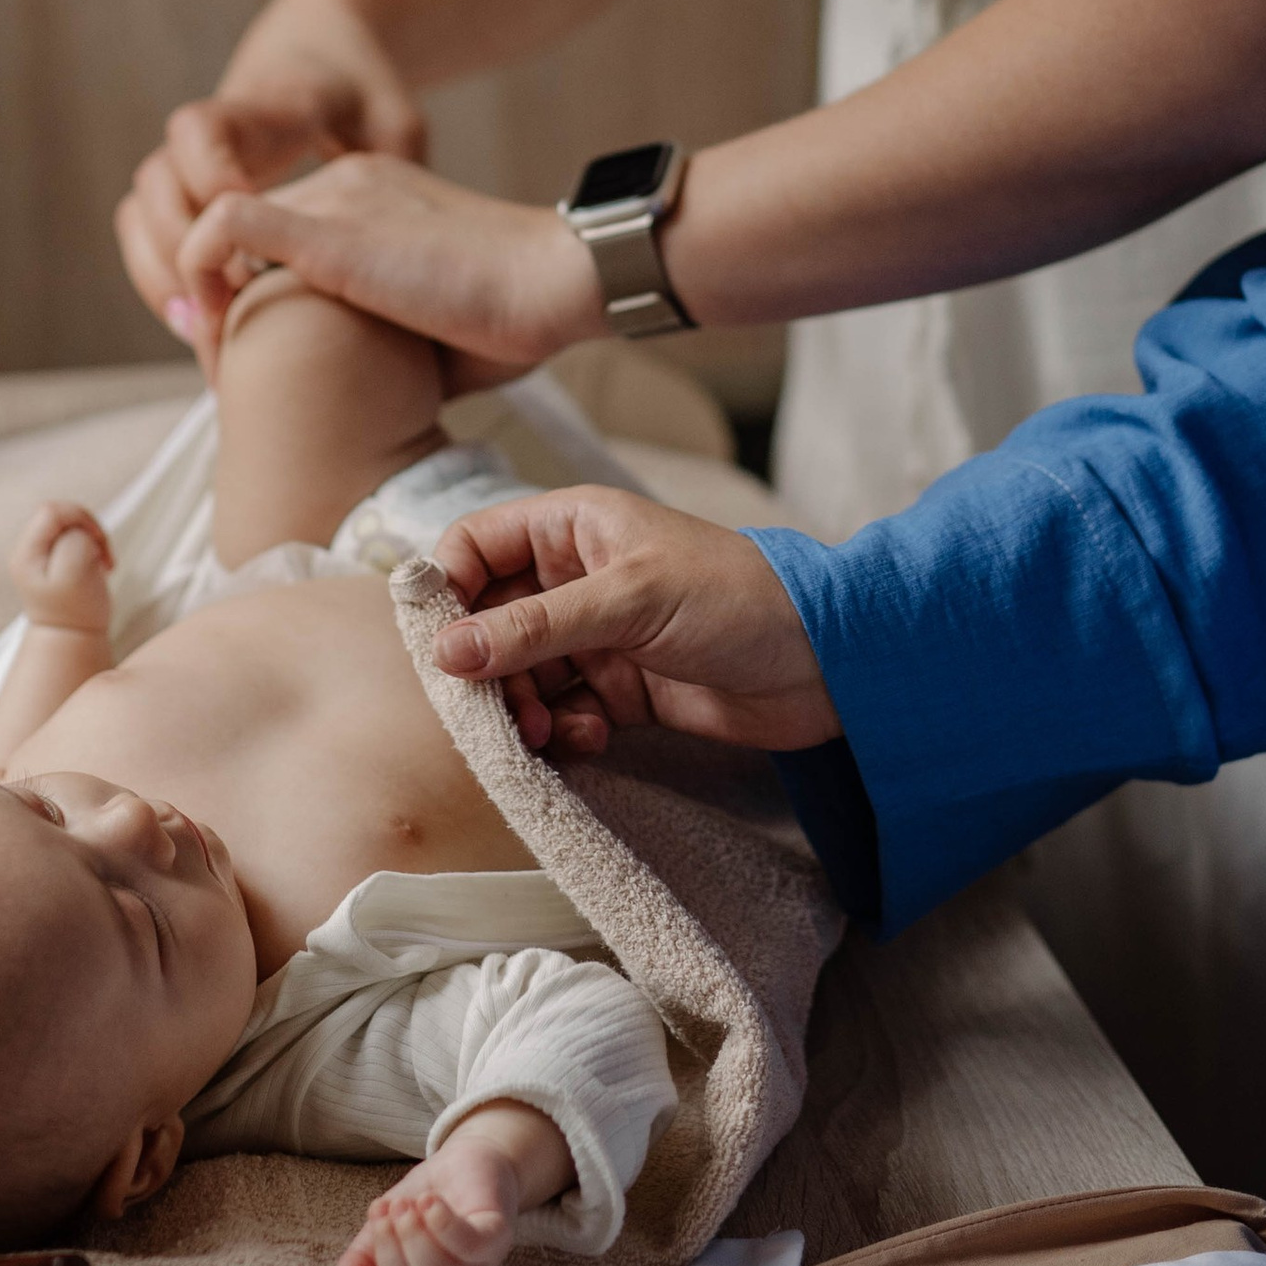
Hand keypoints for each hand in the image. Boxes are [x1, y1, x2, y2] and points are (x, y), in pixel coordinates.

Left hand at [9, 499, 113, 640]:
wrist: (71, 639)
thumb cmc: (74, 612)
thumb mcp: (75, 575)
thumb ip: (74, 542)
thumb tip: (78, 530)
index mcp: (26, 554)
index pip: (51, 511)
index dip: (80, 517)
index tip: (98, 541)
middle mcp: (27, 550)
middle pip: (61, 514)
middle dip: (89, 528)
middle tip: (103, 554)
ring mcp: (40, 553)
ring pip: (71, 523)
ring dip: (93, 537)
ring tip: (101, 562)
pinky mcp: (55, 556)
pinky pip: (76, 535)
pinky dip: (92, 544)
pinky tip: (98, 563)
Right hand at [115, 0, 426, 352]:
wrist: (316, 51)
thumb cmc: (362, 88)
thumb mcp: (394, 115)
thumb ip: (399, 159)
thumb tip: (396, 231)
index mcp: (263, 108)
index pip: (204, 130)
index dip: (210, 179)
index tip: (242, 233)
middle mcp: (211, 134)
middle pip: (156, 179)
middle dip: (176, 244)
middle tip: (218, 300)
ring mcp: (191, 162)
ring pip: (139, 211)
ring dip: (157, 271)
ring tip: (200, 327)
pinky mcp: (187, 189)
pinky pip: (146, 233)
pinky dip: (158, 276)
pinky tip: (198, 319)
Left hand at [174, 157, 600, 384]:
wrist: (557, 281)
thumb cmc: (514, 317)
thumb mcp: (424, 326)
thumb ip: (376, 336)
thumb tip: (354, 397)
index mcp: (368, 194)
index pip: (275, 236)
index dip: (251, 301)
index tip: (253, 370)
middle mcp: (342, 180)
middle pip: (240, 236)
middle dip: (219, 307)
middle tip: (224, 379)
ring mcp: (332, 198)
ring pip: (217, 231)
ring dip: (206, 303)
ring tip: (220, 372)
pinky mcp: (327, 229)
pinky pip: (220, 228)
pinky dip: (202, 282)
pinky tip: (221, 342)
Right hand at [330, 1103, 571, 1265]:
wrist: (470, 1159)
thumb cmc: (427, 1197)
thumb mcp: (384, 1223)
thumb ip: (363, 1256)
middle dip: (390, 1253)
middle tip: (383, 1212)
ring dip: (413, 1238)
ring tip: (403, 1204)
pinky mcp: (498, 1238)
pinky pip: (471, 1246)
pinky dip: (443, 1225)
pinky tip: (428, 1201)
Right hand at [430, 491, 838, 756]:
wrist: (826, 665)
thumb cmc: (737, 598)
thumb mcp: (630, 600)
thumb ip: (535, 627)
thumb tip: (447, 652)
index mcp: (573, 527)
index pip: (476, 546)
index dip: (449, 590)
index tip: (439, 645)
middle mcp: (577, 577)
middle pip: (489, 621)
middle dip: (484, 668)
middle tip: (494, 711)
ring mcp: (598, 636)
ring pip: (521, 675)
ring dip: (521, 709)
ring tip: (542, 734)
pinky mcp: (622, 689)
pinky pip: (562, 712)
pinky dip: (563, 731)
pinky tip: (588, 739)